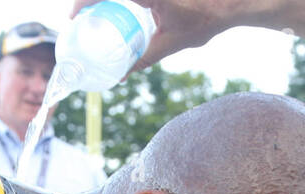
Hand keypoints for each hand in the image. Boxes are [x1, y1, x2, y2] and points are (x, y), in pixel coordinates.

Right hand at [70, 0, 245, 70]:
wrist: (230, 3)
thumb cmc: (205, 20)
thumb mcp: (171, 43)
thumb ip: (144, 58)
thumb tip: (122, 76)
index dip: (82, 1)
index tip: (74, 17)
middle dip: (87, 0)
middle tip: (80, 18)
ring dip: (102, 0)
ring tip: (92, 13)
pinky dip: (118, 0)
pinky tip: (113, 9)